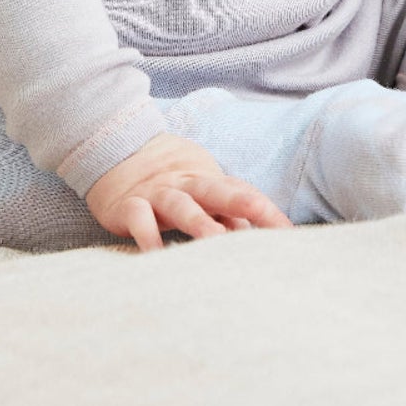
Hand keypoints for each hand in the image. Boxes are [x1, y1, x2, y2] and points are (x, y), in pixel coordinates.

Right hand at [84, 132, 293, 252]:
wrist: (115, 149)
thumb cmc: (168, 180)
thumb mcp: (199, 190)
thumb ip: (225, 215)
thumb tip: (257, 241)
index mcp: (207, 180)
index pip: (241, 193)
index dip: (265, 211)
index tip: (290, 234)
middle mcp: (185, 184)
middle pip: (217, 190)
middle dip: (242, 203)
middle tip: (266, 223)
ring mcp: (157, 193)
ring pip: (180, 204)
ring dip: (198, 221)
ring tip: (216, 240)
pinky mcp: (128, 205)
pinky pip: (139, 219)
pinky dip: (148, 236)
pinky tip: (157, 256)